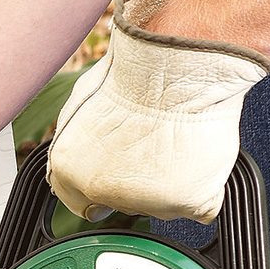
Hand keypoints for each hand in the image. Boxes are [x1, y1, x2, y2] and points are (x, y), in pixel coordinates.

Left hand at [47, 0, 269, 223]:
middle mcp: (101, 192)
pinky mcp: (187, 202)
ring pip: (161, 204)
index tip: (121, 167)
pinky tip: (200, 154)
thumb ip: (79, 138)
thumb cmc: (136, 71)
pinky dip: (202, 187)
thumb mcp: (83, 101)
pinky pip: (199, 206)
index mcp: (67, 168)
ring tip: (179, 138)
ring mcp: (146, 201)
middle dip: (137, 179)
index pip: (82, 200)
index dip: (105, 182)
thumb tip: (84, 152)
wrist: (180, 62)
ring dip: (170, 180)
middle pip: (124, 202)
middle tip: (155, 141)